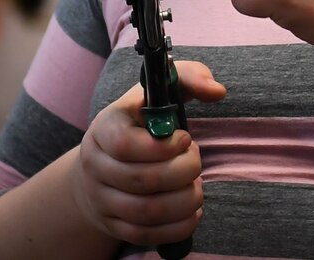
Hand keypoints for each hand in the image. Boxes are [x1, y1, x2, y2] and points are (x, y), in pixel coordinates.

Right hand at [71, 62, 224, 246]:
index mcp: (105, 128)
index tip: (186, 137)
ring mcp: (102, 199)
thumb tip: (217, 91)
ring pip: (147, 212)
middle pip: (142, 180)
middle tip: (195, 159)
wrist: (105, 161)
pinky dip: (179, 226)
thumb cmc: (142, 118)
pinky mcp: (115, 226)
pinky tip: (192, 209)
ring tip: (196, 184)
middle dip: (183, 171)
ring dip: (185, 199)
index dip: (162, 146)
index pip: (125, 144)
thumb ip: (190, 78)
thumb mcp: (160, 89)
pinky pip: (148, 235)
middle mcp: (96, 165)